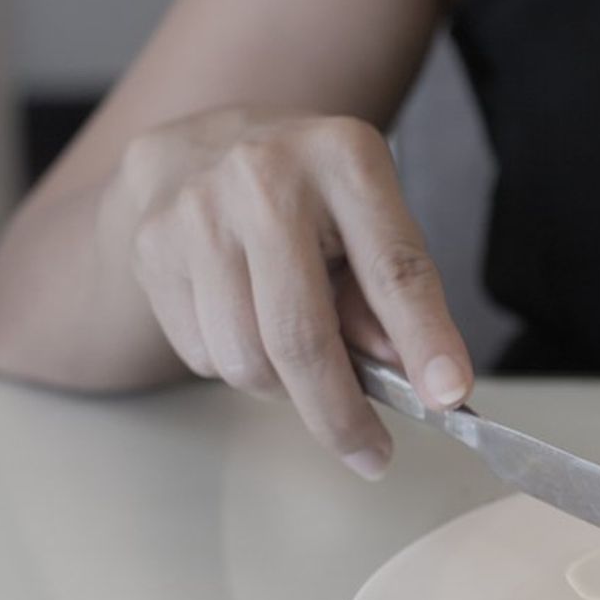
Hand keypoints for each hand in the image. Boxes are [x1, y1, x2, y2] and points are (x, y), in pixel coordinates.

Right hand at [102, 108, 471, 479]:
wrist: (198, 146)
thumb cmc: (308, 195)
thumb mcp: (369, 218)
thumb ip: (390, 295)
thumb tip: (411, 380)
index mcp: (344, 159)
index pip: (393, 269)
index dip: (424, 339)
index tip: (448, 396)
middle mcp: (263, 179)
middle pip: (301, 336)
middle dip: (341, 414)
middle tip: (371, 453)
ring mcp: (196, 213)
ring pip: (246, 360)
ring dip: (284, 389)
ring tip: (302, 359)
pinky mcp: (151, 250)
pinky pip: (204, 356)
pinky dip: (237, 365)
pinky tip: (247, 322)